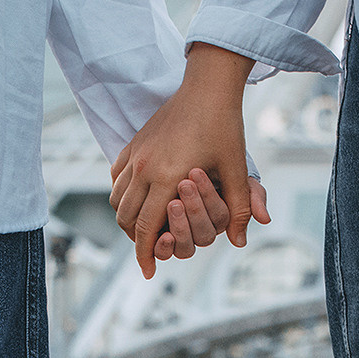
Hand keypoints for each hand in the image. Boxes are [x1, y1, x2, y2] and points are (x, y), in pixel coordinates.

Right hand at [112, 44, 262, 277]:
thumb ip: (238, 206)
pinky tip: (136, 200)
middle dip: (135, 240)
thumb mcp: (236, 169)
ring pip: (117, 200)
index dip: (146, 254)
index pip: (147, 228)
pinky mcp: (134, 143)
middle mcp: (144, 168)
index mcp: (167, 177)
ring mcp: (136, 154)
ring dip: (126, 219)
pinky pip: (117, 177)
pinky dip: (122, 195)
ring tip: (142, 229)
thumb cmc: (225, 126)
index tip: (149, 271)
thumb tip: (241, 240)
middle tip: (149, 251)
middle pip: (127, 219)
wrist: (208, 86)